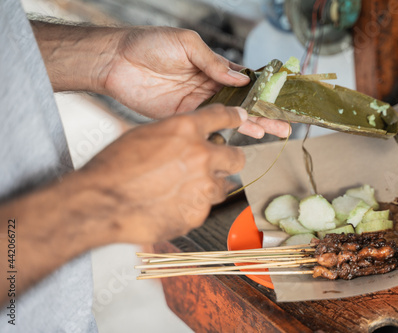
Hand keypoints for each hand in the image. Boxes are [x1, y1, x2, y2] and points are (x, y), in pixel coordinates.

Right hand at [80, 104, 246, 242]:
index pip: (222, 117)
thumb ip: (174, 136)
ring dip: (209, 186)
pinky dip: (193, 206)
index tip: (241, 119)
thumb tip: (188, 140)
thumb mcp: (144, 136)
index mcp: (185, 130)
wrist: (101, 203)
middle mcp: (200, 156)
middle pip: (237, 157)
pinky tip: (171, 205)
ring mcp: (202, 187)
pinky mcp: (198, 213)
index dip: (234, 117)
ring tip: (184, 189)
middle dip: (229, 160)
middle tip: (217, 164)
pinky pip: (204, 207)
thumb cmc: (114, 168)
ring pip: (222, 186)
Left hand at [103, 26, 289, 137]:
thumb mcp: (186, 44)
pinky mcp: (183, 117)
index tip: (282, 98)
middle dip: (264, 112)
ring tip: (273, 132)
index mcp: (212, 66)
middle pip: (242, 102)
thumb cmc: (149, 43)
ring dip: (251, 125)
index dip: (263, 88)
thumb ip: (212, 62)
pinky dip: (226, 132)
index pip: (244, 79)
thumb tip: (240, 79)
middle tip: (284, 123)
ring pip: (230, 116)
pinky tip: (243, 137)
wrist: (116, 61)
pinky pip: (208, 126)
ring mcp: (197, 103)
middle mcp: (209, 86)